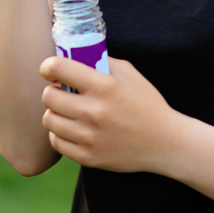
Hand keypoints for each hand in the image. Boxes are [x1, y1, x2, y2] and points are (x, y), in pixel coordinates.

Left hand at [39, 56, 184, 173]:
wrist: (165, 143)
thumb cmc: (147, 104)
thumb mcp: (130, 75)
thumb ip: (102, 61)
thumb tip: (75, 54)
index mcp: (104, 86)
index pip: (59, 68)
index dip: (48, 66)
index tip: (50, 70)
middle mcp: (94, 111)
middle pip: (48, 96)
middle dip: (52, 90)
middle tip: (61, 91)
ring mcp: (90, 137)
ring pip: (49, 120)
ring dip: (54, 112)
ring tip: (65, 111)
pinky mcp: (88, 157)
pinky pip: (57, 142)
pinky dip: (59, 134)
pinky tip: (70, 128)